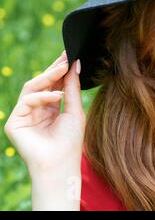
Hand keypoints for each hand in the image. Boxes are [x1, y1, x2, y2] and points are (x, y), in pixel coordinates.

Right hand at [4, 50, 85, 175]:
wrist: (61, 165)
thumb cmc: (70, 141)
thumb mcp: (75, 110)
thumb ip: (72, 88)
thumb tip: (75, 65)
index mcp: (49, 108)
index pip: (53, 84)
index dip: (60, 70)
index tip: (70, 54)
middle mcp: (35, 110)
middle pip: (41, 83)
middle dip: (54, 69)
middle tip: (66, 56)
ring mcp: (23, 116)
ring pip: (31, 88)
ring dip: (48, 77)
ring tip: (63, 68)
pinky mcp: (15, 123)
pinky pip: (26, 101)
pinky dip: (42, 96)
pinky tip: (57, 96)